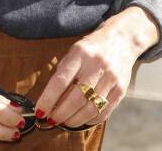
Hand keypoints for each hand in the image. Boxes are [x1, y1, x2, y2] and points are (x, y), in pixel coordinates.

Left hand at [35, 7, 159, 127]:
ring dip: (73, 120)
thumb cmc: (91, 48)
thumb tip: (51, 100)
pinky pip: (103, 112)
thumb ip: (63, 72)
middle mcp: (96, 65)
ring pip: (89, 108)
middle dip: (60, 113)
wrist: (121, 39)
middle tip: (51, 119)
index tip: (39, 111)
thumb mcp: (74, 51)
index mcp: (80, 53)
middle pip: (75, 98)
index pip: (60, 81)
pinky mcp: (121, 89)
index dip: (48, 99)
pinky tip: (81, 120)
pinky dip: (89, 121)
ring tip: (64, 122)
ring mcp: (110, 78)